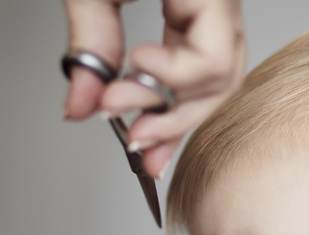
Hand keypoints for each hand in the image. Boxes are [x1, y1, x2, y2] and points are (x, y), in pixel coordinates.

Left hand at [63, 0, 245, 178]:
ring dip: (176, 119)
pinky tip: (156, 126)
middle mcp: (223, 9)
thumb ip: (91, 41)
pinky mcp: (201, 27)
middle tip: (134, 137)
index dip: (174, 82)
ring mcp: (218, 20)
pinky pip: (202, 75)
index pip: (214, 60)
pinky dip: (176, 102)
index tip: (132, 77)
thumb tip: (82, 105)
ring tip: (142, 143)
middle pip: (221, 84)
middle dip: (174, 118)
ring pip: (216, 88)